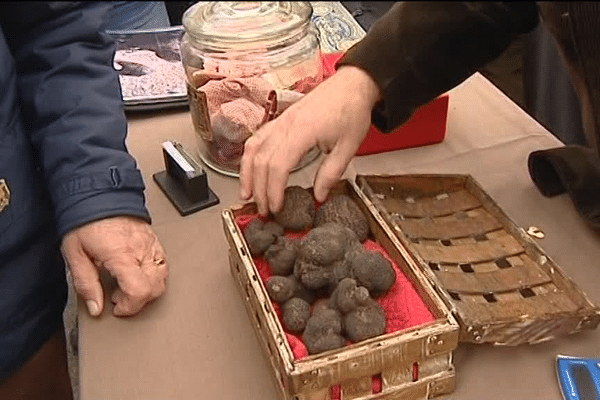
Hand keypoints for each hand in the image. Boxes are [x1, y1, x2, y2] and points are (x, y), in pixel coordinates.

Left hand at [61, 216, 167, 316]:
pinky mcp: (155, 241)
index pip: (139, 290)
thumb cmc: (85, 221)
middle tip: (119, 299)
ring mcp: (151, 244)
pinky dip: (154, 276)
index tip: (117, 308)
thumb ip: (86, 284)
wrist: (98, 195)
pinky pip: (163, 264)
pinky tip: (137, 273)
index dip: (129, 307)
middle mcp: (141, 250)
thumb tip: (96, 307)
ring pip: (163, 277)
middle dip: (138, 301)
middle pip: (155, 287)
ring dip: (148, 289)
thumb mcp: (75, 255)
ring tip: (127, 286)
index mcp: (121, 254)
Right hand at [239, 65, 381, 215]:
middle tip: (264, 210)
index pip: (278, 166)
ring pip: (253, 149)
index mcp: (303, 132)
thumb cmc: (351, 110)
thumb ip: (331, 173)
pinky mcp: (280, 120)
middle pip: (262, 161)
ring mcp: (280, 121)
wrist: (352, 84)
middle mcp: (286, 125)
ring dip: (247, 174)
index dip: (273, 190)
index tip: (276, 207)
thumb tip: (318, 196)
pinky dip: (249, 157)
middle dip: (260, 189)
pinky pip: (257, 139)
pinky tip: (249, 170)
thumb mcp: (349, 146)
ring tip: (247, 194)